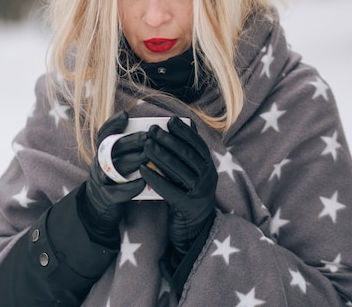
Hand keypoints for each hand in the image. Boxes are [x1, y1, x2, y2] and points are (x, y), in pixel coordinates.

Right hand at [81, 111, 145, 242]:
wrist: (99, 206)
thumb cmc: (116, 178)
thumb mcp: (117, 160)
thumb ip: (129, 148)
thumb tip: (154, 133)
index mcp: (103, 153)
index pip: (103, 134)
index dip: (113, 123)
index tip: (126, 114)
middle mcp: (99, 163)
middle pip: (112, 148)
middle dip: (131, 141)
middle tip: (148, 136)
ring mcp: (101, 180)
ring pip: (115, 168)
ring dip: (133, 161)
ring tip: (149, 157)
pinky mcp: (106, 197)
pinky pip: (116, 191)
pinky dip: (129, 187)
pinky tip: (142, 182)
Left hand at [140, 117, 216, 254]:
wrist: (195, 231)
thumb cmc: (188, 198)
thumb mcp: (192, 176)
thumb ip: (186, 159)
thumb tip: (176, 133)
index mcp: (209, 168)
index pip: (198, 145)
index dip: (184, 132)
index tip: (170, 120)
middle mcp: (208, 178)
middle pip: (187, 155)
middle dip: (169, 140)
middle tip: (152, 130)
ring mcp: (200, 193)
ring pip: (179, 170)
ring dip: (161, 155)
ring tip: (146, 145)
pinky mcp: (188, 206)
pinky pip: (170, 190)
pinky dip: (156, 178)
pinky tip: (142, 170)